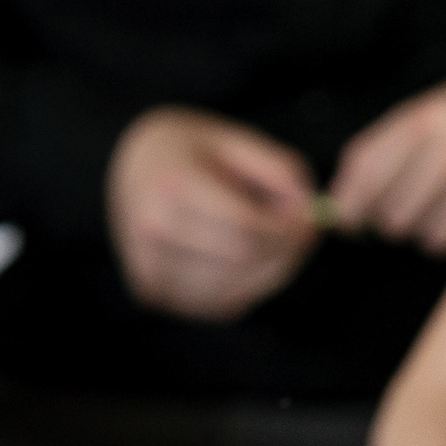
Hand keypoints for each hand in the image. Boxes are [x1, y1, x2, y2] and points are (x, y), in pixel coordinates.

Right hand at [107, 106, 317, 320]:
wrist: (133, 164)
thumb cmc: (197, 152)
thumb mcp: (243, 142)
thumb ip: (283, 172)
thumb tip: (312, 217)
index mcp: (173, 183)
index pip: (244, 225)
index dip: (288, 231)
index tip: (312, 223)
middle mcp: (152, 227)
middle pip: (242, 260)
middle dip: (286, 252)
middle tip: (302, 235)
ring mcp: (147, 263)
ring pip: (234, 290)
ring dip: (269, 273)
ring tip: (271, 242)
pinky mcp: (150, 291)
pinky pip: (218, 304)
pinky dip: (246, 288)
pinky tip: (247, 260)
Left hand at [329, 60, 445, 254]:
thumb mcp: (416, 119)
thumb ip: (373, 160)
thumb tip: (337, 216)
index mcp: (423, 121)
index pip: (366, 176)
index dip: (349, 208)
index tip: (348, 220)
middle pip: (393, 217)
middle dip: (393, 215)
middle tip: (410, 200)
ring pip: (428, 235)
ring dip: (427, 225)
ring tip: (444, 199)